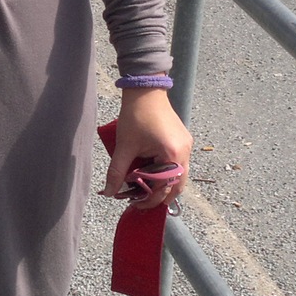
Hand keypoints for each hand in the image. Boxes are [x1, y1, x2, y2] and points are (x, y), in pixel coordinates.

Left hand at [102, 87, 192, 212]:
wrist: (146, 90)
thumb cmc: (136, 115)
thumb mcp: (124, 146)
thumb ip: (117, 172)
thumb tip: (109, 192)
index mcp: (172, 155)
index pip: (164, 188)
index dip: (149, 199)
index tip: (135, 205)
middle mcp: (185, 152)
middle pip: (177, 186)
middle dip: (160, 196)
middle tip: (142, 202)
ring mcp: (187, 146)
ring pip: (179, 176)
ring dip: (164, 185)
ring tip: (145, 190)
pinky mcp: (183, 141)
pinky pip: (178, 164)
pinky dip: (167, 172)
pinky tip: (152, 174)